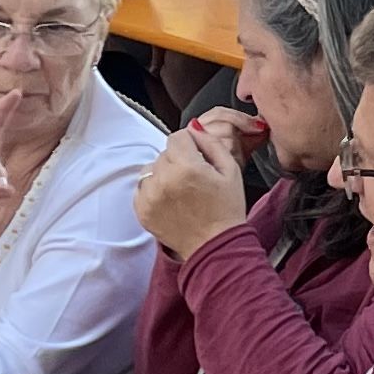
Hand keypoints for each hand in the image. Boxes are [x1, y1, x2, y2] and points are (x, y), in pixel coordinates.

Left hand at [135, 117, 255, 259]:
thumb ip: (211, 143)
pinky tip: (171, 201)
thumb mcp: (231, 170)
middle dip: (178, 160)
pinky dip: (153, 190)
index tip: (198, 156)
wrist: (215, 246)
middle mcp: (164, 180)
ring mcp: (150, 197)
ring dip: (162, 174)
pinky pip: (141, 188)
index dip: (190, 144)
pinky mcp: (142, 210)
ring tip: (180, 190)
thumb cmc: (226, 209)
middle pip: (164, 153)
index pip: (177, 137)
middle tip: (194, 178)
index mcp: (187, 167)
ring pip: (150, 169)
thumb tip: (194, 128)